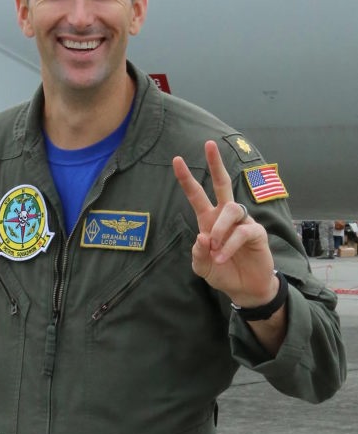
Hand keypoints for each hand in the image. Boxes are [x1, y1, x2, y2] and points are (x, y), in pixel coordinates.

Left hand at [173, 140, 278, 307]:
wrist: (244, 288)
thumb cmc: (222, 272)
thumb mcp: (202, 267)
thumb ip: (198, 254)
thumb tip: (202, 237)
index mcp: (208, 219)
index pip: (197, 195)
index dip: (187, 178)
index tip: (177, 160)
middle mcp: (225, 216)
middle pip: (222, 183)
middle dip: (215, 163)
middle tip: (209, 145)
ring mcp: (242, 222)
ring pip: (231, 209)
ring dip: (220, 229)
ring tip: (214, 248)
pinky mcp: (256, 232)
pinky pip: (243, 231)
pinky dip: (230, 245)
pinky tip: (222, 257)